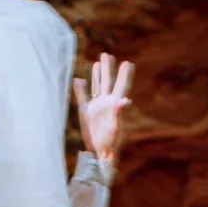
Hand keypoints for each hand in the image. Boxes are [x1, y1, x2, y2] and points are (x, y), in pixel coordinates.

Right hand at [73, 52, 133, 168]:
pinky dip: (81, 88)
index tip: (128, 63)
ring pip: (97, 87)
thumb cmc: (111, 142)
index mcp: (114, 105)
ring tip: (98, 62)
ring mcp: (97, 107)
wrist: (99, 152)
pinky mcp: (87, 113)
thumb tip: (125, 100)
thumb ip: (118, 112)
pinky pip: (83, 97)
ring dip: (97, 75)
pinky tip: (78, 79)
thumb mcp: (115, 126)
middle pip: (108, 82)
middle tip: (107, 55)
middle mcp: (106, 103)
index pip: (121, 86)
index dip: (125, 75)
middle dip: (108, 69)